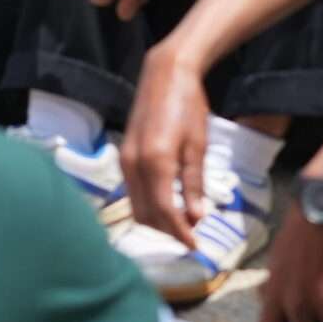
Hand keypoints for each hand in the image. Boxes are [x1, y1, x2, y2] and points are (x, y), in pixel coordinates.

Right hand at [120, 44, 212, 246]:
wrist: (165, 74)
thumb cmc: (188, 106)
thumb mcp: (198, 146)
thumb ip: (193, 183)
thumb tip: (196, 217)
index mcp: (156, 162)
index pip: (163, 211)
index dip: (179, 234)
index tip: (196, 247)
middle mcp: (134, 164)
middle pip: (145, 213)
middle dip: (167, 231)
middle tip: (191, 237)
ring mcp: (125, 159)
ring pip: (135, 204)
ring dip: (156, 220)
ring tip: (181, 223)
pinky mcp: (124, 154)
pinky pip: (132, 190)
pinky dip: (148, 203)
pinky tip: (167, 203)